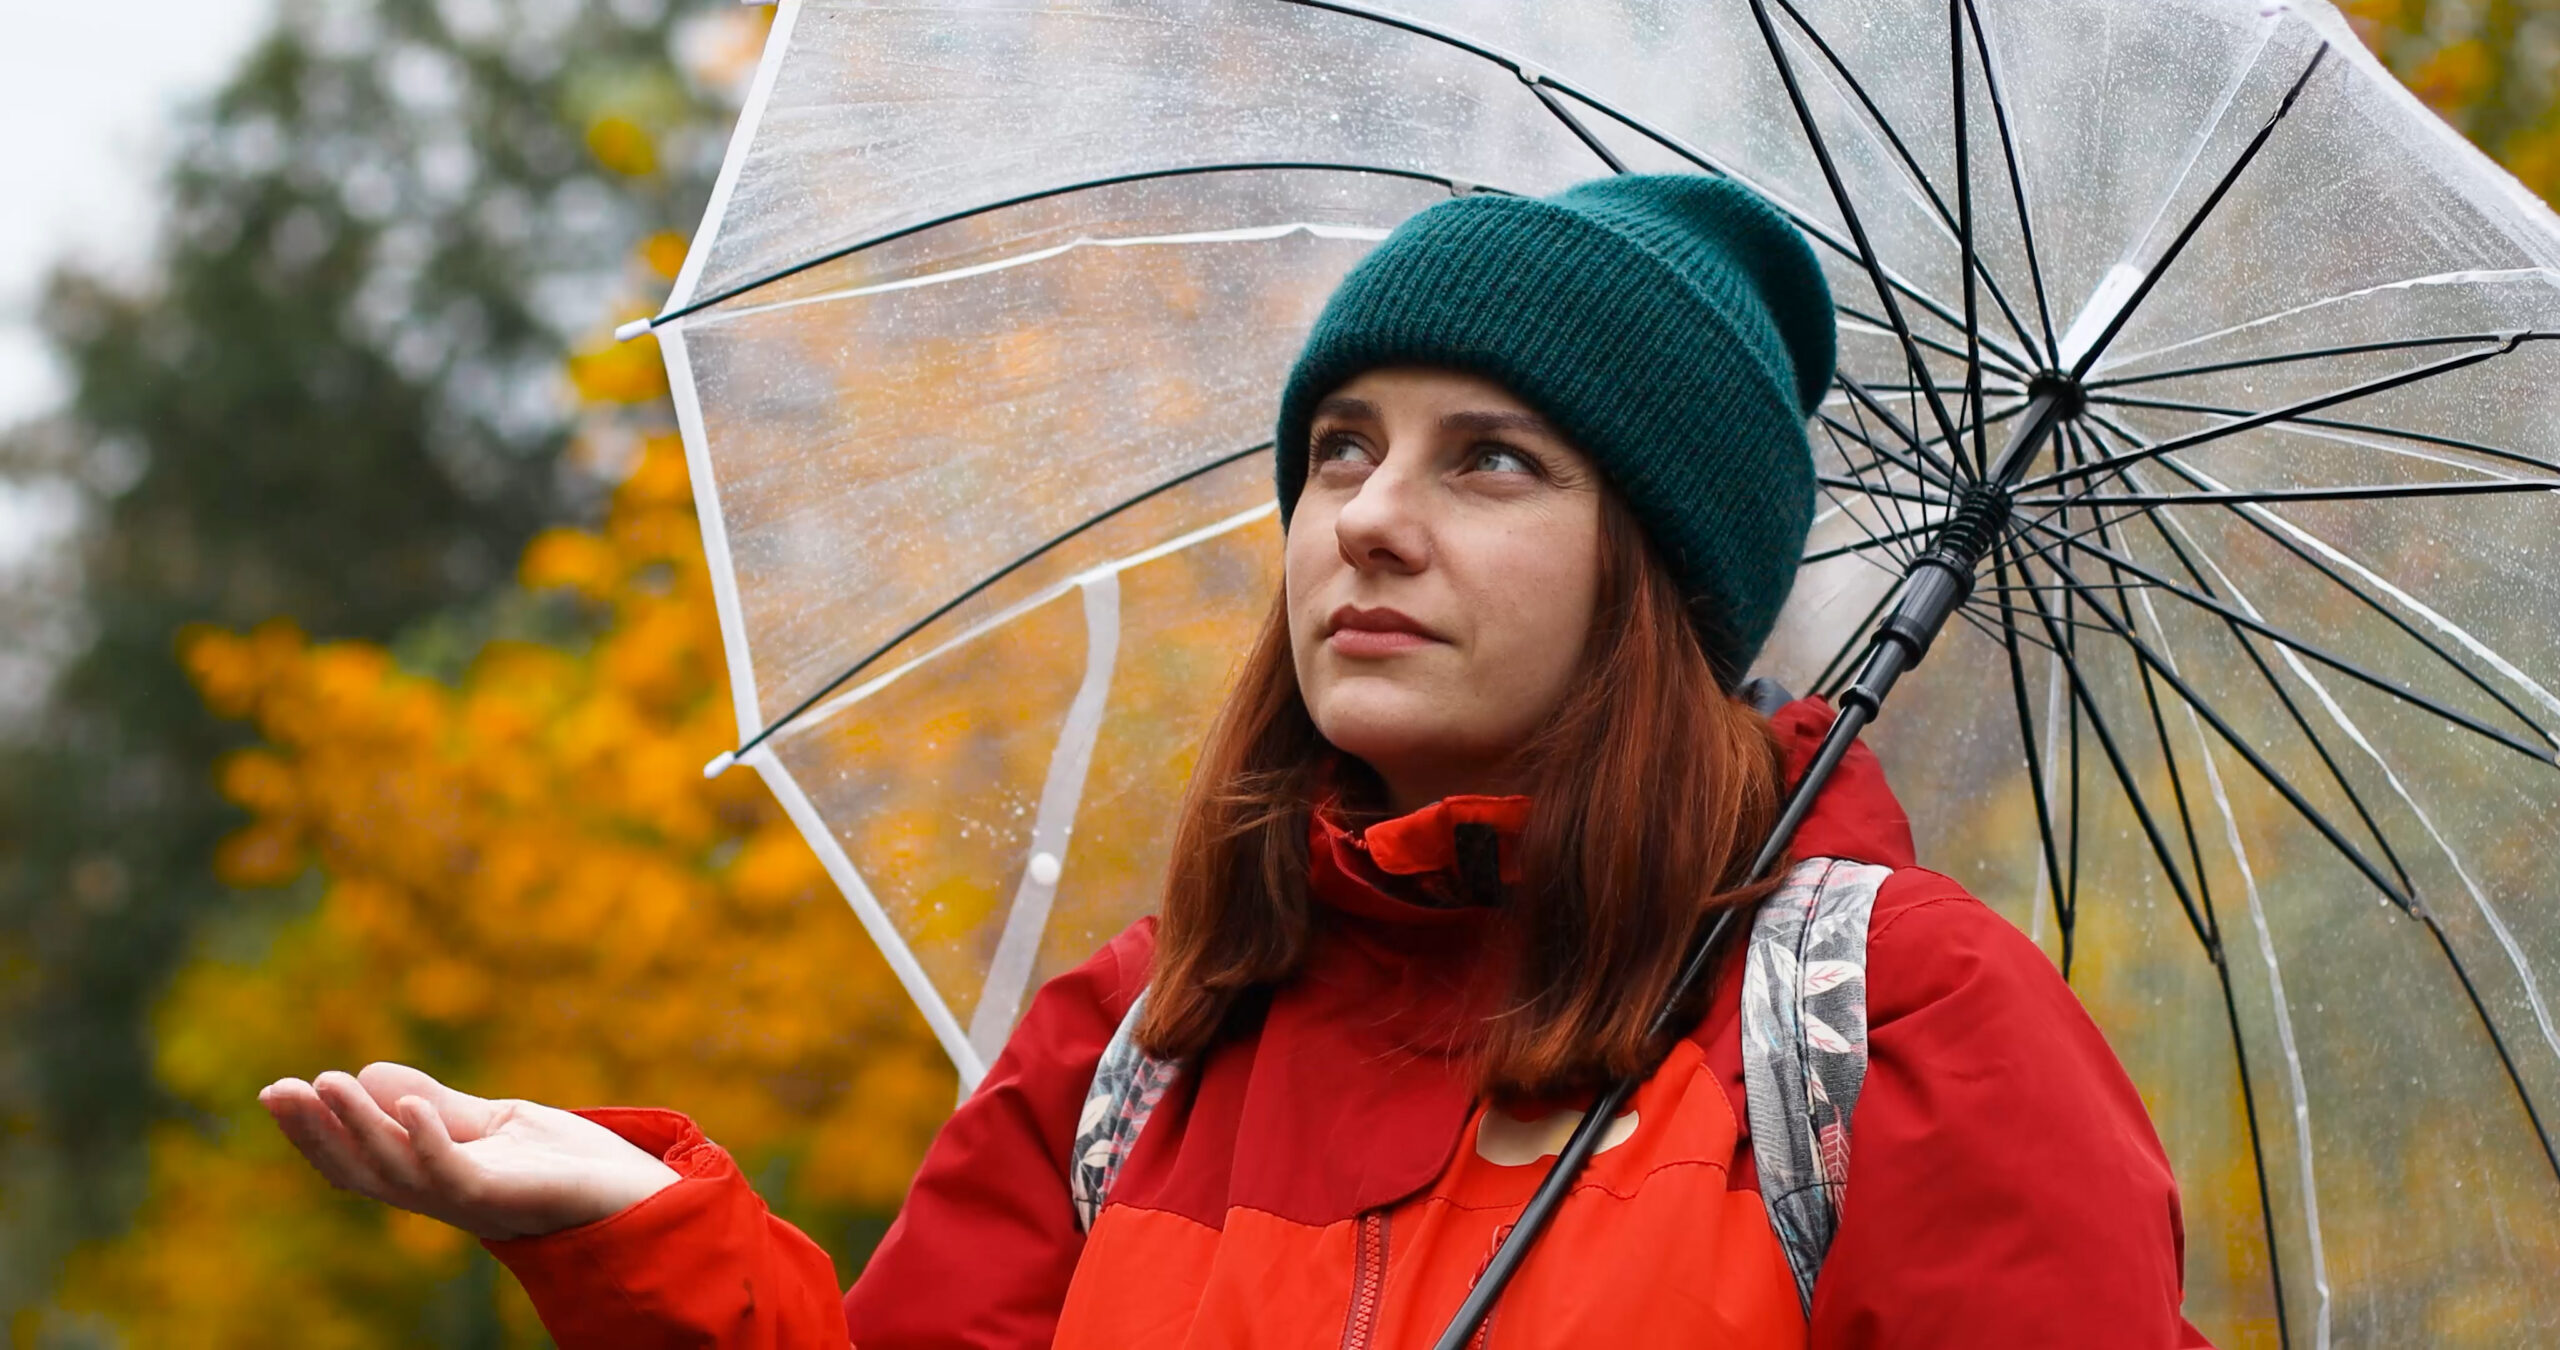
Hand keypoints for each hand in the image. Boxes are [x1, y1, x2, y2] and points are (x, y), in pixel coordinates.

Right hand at [259, 1062, 680, 1241]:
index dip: (315, 1132)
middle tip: (276, 1090)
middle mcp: (443, 1195)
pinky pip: (455, 1175)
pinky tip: (408, 1105)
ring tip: (328, 1083)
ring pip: (398, 1172)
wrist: (639, 1192)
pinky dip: (428, 1140)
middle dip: (315, 1133)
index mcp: (435, 1176)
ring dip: (359, 1127)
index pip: (359, 1159)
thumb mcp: (497, 1124)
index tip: (278, 1090)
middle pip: (362, 1171)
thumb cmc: (570, 1164)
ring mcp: (472, 1200)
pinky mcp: (506, 1199)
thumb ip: (440, 1105)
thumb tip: (368, 1073)